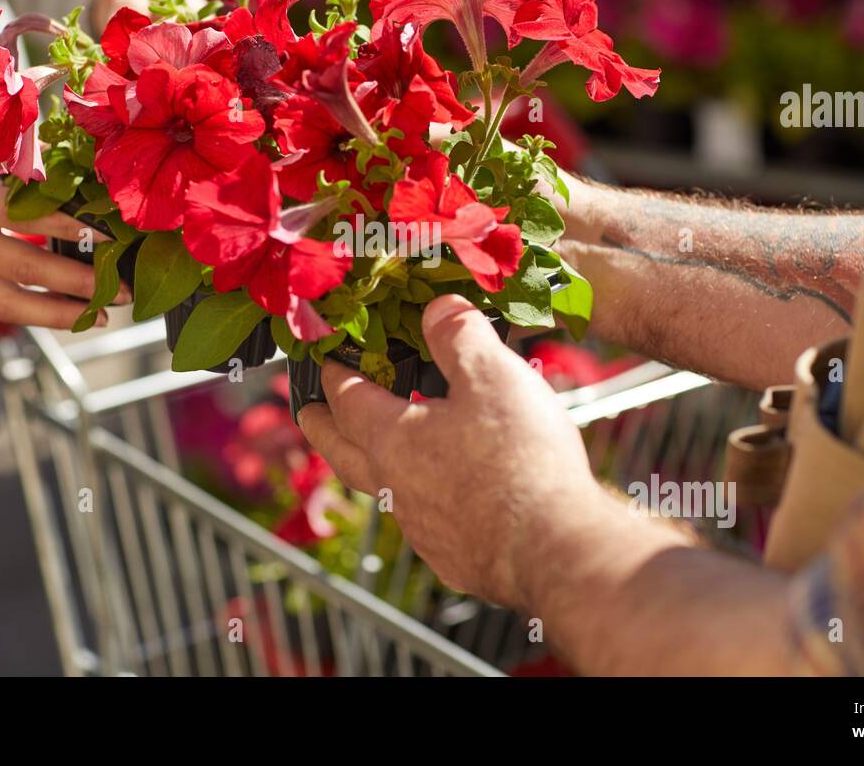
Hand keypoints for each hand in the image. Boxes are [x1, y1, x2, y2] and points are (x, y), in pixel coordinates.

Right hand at [0, 104, 124, 328]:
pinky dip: (36, 313)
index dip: (64, 225)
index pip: (17, 215)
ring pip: (8, 301)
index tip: (107, 232)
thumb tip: (55, 133)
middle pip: (21, 268)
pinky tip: (73, 314)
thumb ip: (0, 128)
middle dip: (76, 282)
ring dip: (61, 313)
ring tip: (106, 314)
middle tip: (122, 287)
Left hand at [297, 294, 599, 608]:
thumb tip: (438, 307)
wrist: (553, 548)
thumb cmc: (520, 459)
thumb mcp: (491, 375)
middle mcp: (394, 486)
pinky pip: (427, 523)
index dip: (334, 376)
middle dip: (323, 429)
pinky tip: (451, 496)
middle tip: (310, 415)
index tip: (325, 364)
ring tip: (388, 451)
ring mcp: (422, 528)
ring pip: (385, 490)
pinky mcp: (455, 557)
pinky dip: (427, 501)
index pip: (346, 400)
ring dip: (377, 466)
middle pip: (342, 453)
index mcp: (391, 438)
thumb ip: (459, 336)